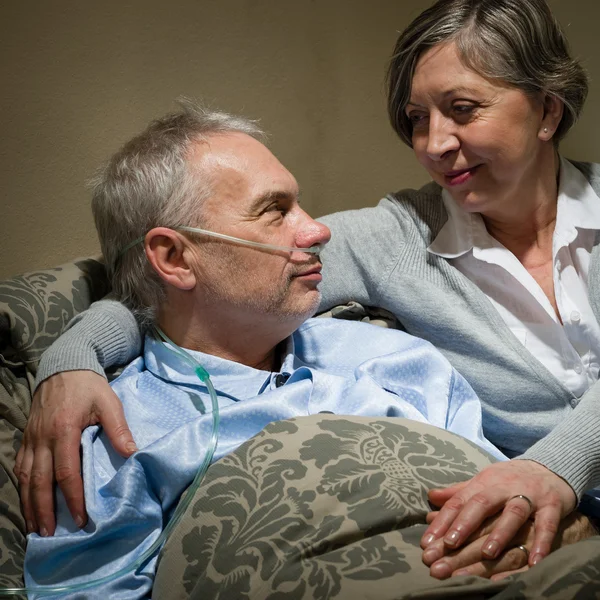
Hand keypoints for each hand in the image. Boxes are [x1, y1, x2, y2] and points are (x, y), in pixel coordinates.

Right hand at [14, 371, 136, 535]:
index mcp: (64, 429)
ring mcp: (32, 438)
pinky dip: (22, 488)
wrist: (64, 366)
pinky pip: (20, 468)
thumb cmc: (88, 386)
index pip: (66, 471)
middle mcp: (43, 437)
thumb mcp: (108, 402)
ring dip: (30, 504)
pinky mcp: (27, 438)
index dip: (72, 496)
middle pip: (40, 481)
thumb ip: (118, 428)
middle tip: (51, 534)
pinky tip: (27, 503)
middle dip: (45, 510)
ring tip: (36, 528)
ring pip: (25, 478)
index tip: (81, 517)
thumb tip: (133, 453)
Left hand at [420, 460, 576, 566]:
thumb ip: (459, 492)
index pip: (459, 501)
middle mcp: (503, 487)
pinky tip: (534, 563)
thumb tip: (430, 496)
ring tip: (487, 554)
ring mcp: (529, 495)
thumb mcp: (484, 482)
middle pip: (481, 503)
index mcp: (484, 482)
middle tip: (449, 545)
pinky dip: (542, 543)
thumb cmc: (509, 480)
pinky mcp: (552, 505)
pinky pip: (547, 525)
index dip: (442, 521)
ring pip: (513, 512)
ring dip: (500, 533)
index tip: (427, 542)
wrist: (550, 468)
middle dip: (465, 523)